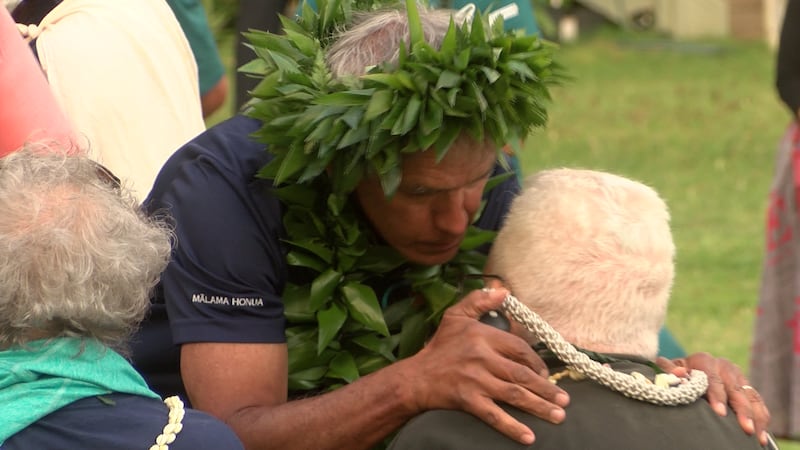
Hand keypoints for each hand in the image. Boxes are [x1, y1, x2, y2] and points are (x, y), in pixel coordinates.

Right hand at [402, 288, 569, 444]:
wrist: (416, 377)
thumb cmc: (439, 347)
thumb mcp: (456, 316)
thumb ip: (479, 300)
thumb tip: (503, 291)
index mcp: (482, 336)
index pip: (519, 348)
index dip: (536, 362)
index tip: (546, 374)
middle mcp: (482, 358)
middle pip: (521, 374)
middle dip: (546, 389)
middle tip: (564, 400)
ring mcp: (476, 381)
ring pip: (514, 394)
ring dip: (539, 407)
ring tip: (558, 415)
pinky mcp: (468, 400)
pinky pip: (494, 415)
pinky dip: (512, 427)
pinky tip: (528, 437)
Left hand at [656, 353, 770, 444]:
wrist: (689, 369)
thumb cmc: (677, 374)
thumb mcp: (671, 370)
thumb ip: (670, 371)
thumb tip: (677, 373)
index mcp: (704, 360)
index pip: (712, 379)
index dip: (717, 396)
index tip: (720, 413)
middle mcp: (724, 366)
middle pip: (735, 389)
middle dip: (742, 410)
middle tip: (745, 428)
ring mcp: (738, 376)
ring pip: (750, 396)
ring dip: (756, 416)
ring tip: (756, 434)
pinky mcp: (747, 386)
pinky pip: (758, 402)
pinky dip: (761, 417)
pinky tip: (761, 435)